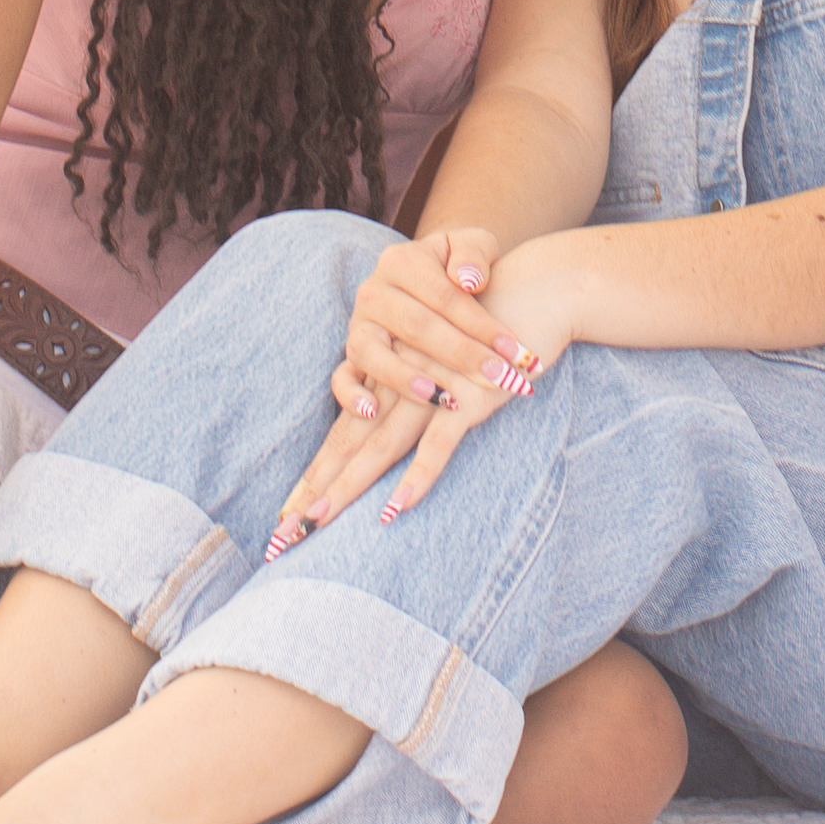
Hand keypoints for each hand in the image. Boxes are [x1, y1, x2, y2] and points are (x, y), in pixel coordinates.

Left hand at [274, 228, 555, 546]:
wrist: (540, 288)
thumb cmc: (495, 321)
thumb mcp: (451, 348)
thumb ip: (424, 382)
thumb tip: (390, 415)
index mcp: (393, 370)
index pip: (348, 427)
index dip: (320, 469)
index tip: (289, 511)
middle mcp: (401, 378)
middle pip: (351, 441)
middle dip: (318, 487)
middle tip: (283, 534)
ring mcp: (431, 387)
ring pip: (381, 445)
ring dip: (350, 486)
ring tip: (315, 522)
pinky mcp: (467, 396)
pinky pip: (437, 444)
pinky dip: (417, 477)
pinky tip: (394, 509)